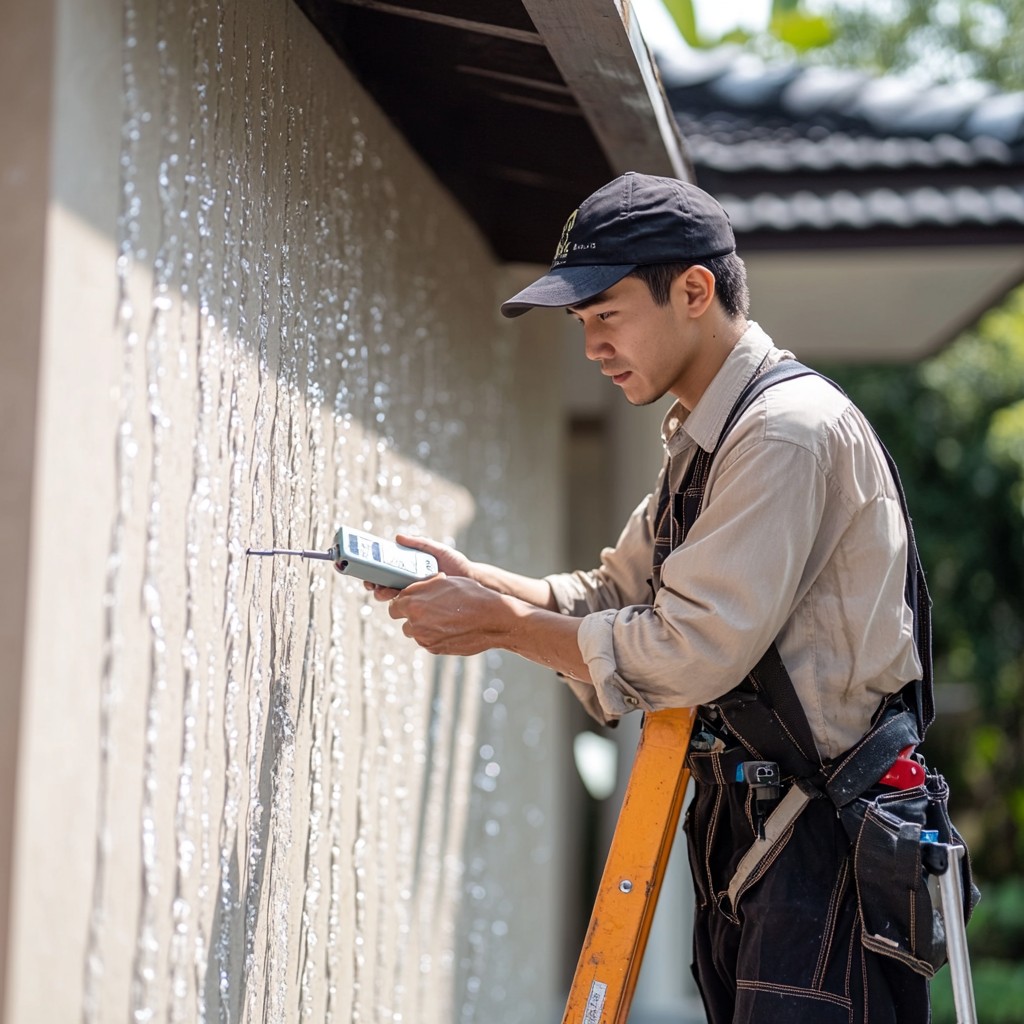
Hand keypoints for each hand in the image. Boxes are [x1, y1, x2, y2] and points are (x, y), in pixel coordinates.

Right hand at [360, 534, 474, 601]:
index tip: (365, 566)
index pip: (386, 567)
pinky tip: (398, 601)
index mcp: (410, 567)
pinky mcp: (423, 604)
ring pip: (392, 596)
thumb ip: (420, 543)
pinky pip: (407, 605)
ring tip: (383, 592)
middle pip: (384, 583)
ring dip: (383, 594)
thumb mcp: (438, 549)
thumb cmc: (456, 563)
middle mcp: (409, 581)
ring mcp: (415, 593)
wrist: (472, 581)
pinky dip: (399, 604)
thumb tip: (398, 536)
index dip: (374, 568)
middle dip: (374, 583)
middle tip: (371, 583)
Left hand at [387, 574, 501, 655]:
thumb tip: (408, 591)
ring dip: (424, 625)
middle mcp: (416, 625)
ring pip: (416, 632)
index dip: (403, 601)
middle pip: (404, 621)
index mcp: (414, 605)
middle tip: (430, 607)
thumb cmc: (470, 595)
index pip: (394, 605)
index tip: (412, 599)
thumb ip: (420, 587)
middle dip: (413, 614)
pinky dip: (434, 635)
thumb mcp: (443, 581)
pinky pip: (428, 641)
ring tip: (444, 616)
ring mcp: (426, 640)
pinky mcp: (436, 650)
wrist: (492, 619)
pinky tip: (450, 626)